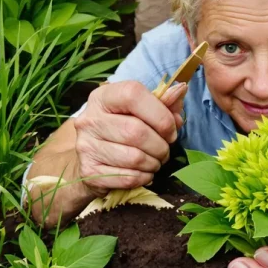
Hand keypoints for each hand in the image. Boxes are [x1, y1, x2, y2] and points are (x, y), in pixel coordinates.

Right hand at [73, 80, 186, 196]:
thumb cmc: (122, 130)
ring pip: (134, 158)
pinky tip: (144, 173)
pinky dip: (144, 177)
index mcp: (103, 97)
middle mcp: (90, 119)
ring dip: (154, 163)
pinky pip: (128, 177)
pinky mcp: (89, 172)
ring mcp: (86, 146)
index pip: (133, 95)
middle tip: (165, 151)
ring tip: (155, 162)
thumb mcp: (141, 111)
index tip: (171, 130)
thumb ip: (162, 102)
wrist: (93, 160)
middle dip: (160, 145)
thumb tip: (180, 90)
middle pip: (136, 131)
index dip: (160, 114)